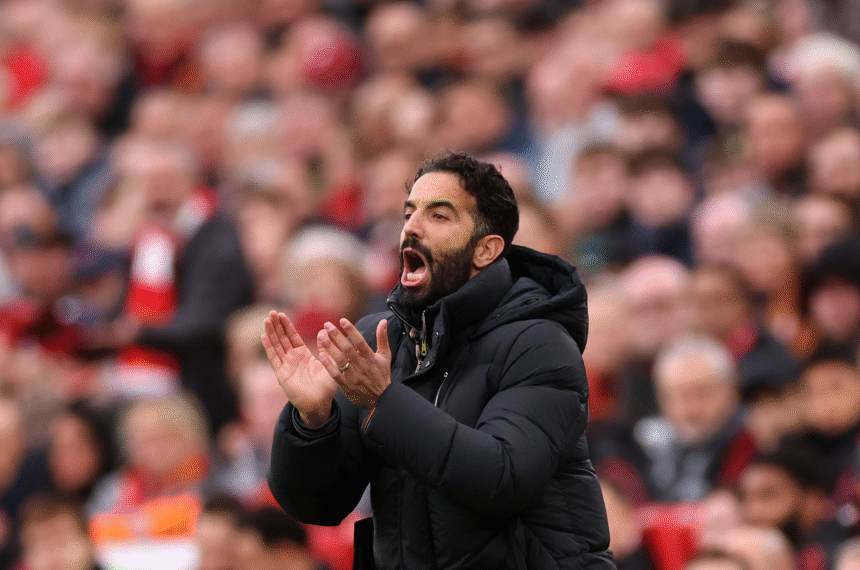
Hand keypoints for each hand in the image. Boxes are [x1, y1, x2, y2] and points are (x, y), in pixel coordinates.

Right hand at [262, 311, 337, 427]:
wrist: (320, 404)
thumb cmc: (326, 387)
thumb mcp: (329, 363)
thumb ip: (326, 348)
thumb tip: (324, 331)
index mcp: (303, 355)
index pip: (292, 337)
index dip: (287, 326)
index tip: (281, 314)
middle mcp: (292, 359)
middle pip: (282, 339)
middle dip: (277, 326)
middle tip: (271, 312)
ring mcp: (286, 366)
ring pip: (277, 346)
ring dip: (271, 333)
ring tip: (266, 320)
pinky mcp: (282, 374)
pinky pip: (274, 359)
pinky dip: (269, 348)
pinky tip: (264, 337)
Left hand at [316, 318, 390, 409]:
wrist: (381, 399)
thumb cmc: (382, 375)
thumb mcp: (385, 356)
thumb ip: (382, 338)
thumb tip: (383, 321)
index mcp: (371, 358)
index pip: (360, 341)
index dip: (351, 330)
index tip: (342, 320)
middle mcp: (362, 366)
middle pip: (347, 349)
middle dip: (337, 336)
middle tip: (327, 325)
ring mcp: (354, 376)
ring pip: (340, 360)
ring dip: (330, 348)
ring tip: (321, 337)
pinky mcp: (347, 386)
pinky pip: (335, 374)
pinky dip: (328, 365)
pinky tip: (321, 355)